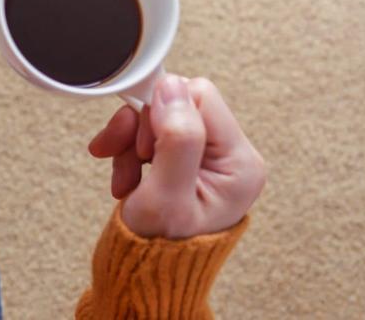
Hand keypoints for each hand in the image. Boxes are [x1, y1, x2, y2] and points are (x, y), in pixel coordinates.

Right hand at [88, 74, 265, 238]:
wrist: (146, 277)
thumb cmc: (158, 249)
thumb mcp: (165, 196)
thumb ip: (176, 140)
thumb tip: (172, 88)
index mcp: (240, 164)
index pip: (200, 98)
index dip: (161, 110)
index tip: (139, 143)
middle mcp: (232, 157)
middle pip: (178, 104)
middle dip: (141, 128)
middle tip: (125, 158)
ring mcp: (211, 159)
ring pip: (160, 116)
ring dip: (130, 141)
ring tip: (123, 176)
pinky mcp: (188, 159)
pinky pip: (153, 132)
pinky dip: (130, 149)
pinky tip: (125, 177)